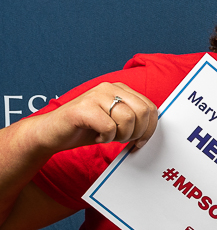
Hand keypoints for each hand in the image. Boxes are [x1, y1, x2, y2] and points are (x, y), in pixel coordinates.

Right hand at [41, 82, 157, 151]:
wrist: (51, 132)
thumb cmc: (85, 128)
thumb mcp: (115, 120)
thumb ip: (133, 119)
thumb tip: (152, 128)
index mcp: (120, 89)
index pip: (150, 107)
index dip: (150, 128)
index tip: (140, 141)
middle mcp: (109, 88)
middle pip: (142, 112)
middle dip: (137, 133)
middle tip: (122, 140)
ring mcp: (95, 95)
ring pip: (128, 119)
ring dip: (121, 136)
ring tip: (108, 137)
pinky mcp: (83, 108)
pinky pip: (109, 127)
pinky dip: (106, 139)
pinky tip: (97, 136)